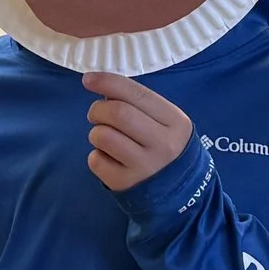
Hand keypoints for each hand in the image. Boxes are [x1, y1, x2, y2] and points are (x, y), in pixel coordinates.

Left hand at [81, 72, 192, 192]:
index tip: (88, 79)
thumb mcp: (165, 122)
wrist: (179, 190)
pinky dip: (96, 155)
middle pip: (118, 113)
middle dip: (98, 109)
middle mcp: (162, 144)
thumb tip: (103, 87)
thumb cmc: (164, 146)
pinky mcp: (125, 183)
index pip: (137, 94)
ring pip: (103, 135)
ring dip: (96, 132)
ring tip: (105, 137)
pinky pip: (96, 160)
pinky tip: (109, 158)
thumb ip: (139, 104)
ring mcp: (144, 166)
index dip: (109, 82)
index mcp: (174, 122)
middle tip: (96, 114)